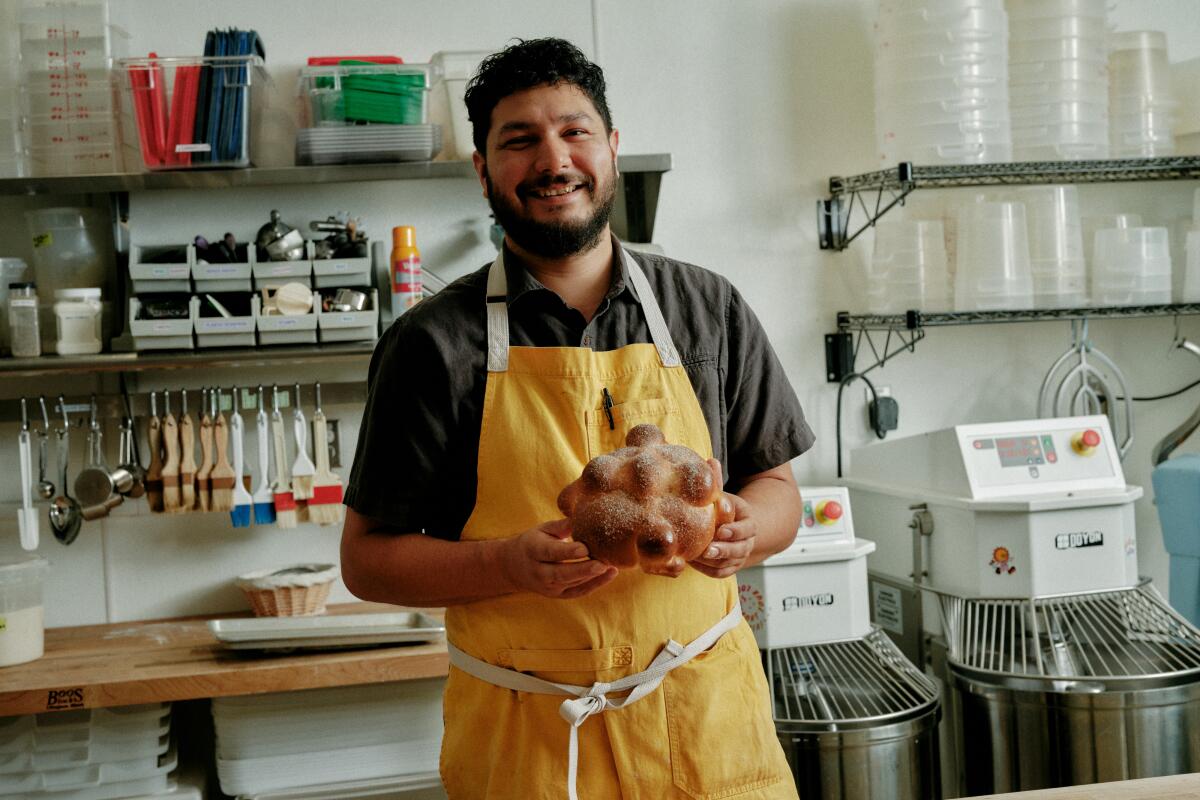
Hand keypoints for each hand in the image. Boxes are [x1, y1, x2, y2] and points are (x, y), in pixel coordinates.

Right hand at [500, 519, 617, 598]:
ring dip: (592, 577)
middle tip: (602, 564)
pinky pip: (577, 592)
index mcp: (533, 550)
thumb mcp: (542, 529)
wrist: (513, 567)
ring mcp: (547, 587)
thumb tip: (582, 516)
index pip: (551, 553)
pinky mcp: (557, 595)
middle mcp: (538, 572)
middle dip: (583, 570)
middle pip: (561, 573)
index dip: (568, 552)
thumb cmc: (533, 542)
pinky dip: (594, 585)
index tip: (585, 548)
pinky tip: (609, 575)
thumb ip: (561, 525)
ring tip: (611, 567)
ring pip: (571, 584)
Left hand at [691, 459, 754, 578]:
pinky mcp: (730, 567)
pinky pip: (721, 573)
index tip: (721, 530)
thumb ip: (717, 482)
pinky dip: (709, 570)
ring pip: (729, 563)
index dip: (735, 531)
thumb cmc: (726, 511)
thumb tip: (710, 460)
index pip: (747, 529)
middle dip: (724, 550)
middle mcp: (747, 542)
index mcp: (749, 523)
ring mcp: (739, 557)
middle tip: (708, 549)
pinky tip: (694, 563)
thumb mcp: (724, 496)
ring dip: (714, 561)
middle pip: (739, 549)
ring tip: (696, 557)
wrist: (737, 530)